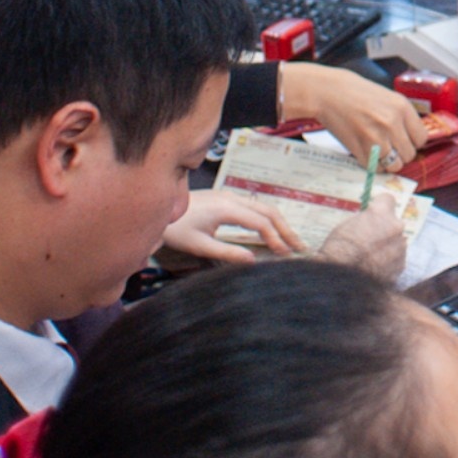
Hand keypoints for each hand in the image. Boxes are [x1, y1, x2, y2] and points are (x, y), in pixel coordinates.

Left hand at [160, 188, 298, 262]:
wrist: (157, 208)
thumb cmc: (175, 230)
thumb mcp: (200, 245)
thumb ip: (227, 253)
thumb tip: (253, 261)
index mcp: (226, 208)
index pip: (260, 223)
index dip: (276, 238)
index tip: (285, 254)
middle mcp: (231, 198)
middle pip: (268, 210)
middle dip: (286, 229)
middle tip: (300, 247)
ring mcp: (229, 195)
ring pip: (263, 206)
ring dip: (279, 223)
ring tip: (291, 240)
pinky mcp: (225, 198)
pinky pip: (254, 206)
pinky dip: (267, 218)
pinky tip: (271, 231)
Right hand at [278, 63, 420, 165]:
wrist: (328, 92)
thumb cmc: (356, 93)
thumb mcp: (387, 98)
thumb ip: (402, 117)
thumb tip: (412, 139)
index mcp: (402, 107)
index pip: (421, 138)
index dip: (412, 141)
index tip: (404, 140)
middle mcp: (392, 123)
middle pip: (409, 154)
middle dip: (400, 153)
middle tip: (389, 147)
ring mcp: (376, 137)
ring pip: (394, 165)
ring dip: (387, 162)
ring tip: (378, 152)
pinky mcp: (360, 149)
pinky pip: (375, 168)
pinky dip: (372, 164)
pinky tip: (366, 152)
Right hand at [319, 205, 407, 282]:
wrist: (341, 279)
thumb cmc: (338, 250)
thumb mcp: (345, 226)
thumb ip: (363, 221)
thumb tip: (367, 225)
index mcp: (381, 214)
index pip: (388, 199)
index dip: (380, 205)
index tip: (374, 211)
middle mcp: (396, 228)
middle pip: (394, 223)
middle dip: (384, 229)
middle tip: (369, 240)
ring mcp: (400, 249)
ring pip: (397, 243)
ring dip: (387, 247)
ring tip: (369, 258)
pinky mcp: (401, 267)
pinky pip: (396, 261)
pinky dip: (388, 264)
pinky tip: (373, 270)